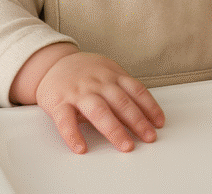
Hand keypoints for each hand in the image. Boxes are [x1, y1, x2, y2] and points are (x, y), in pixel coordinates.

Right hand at [34, 49, 164, 153]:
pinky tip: (82, 148)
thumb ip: (122, 91)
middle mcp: (98, 84)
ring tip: (126, 146)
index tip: (159, 123)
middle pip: (121, 102)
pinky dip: (73, 135)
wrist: (52, 63)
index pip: (137, 91)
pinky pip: (65, 121)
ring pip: (99, 111)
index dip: (150, 107)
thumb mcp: (107, 73)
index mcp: (113, 76)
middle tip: (149, 137)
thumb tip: (141, 114)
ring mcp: (78, 93)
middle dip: (138, 121)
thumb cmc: (85, 72)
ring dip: (114, 130)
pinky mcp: (58, 103)